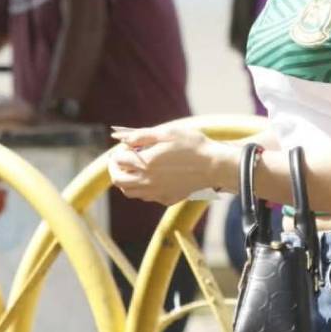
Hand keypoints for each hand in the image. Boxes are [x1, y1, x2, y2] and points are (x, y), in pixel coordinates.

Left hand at [108, 125, 236, 205]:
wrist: (214, 166)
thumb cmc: (192, 145)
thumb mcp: (167, 133)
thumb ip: (142, 136)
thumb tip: (123, 140)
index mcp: (145, 163)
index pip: (118, 160)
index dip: (119, 151)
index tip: (126, 146)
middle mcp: (147, 181)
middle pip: (118, 180)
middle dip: (116, 168)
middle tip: (122, 160)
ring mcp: (157, 192)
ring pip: (130, 192)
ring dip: (126, 180)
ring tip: (135, 169)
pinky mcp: (167, 198)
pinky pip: (147, 197)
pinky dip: (142, 188)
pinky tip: (152, 178)